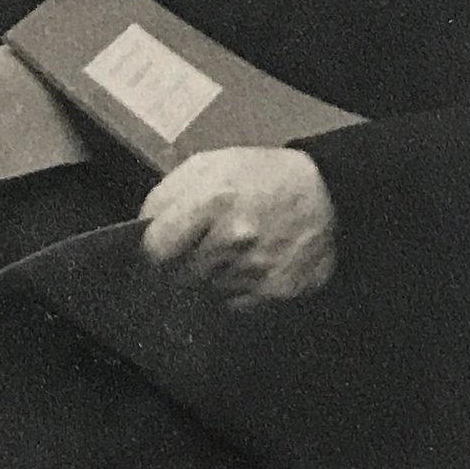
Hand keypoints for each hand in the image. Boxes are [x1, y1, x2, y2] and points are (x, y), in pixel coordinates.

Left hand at [139, 147, 336, 308]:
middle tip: (202, 246)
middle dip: (183, 263)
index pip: (156, 249)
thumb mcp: (208, 165)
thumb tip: (143, 229)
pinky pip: (236, 303)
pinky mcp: (276, 292)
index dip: (155, 249)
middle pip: (179, 276)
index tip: (161, 247)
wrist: (326, 194)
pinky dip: (237, 289)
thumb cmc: (260, 176)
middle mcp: (234, 239)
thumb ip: (168, 195)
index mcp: (212, 201)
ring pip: (207, 292)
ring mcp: (256, 270)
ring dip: (212, 277)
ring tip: (231, 252)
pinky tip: (251, 265)